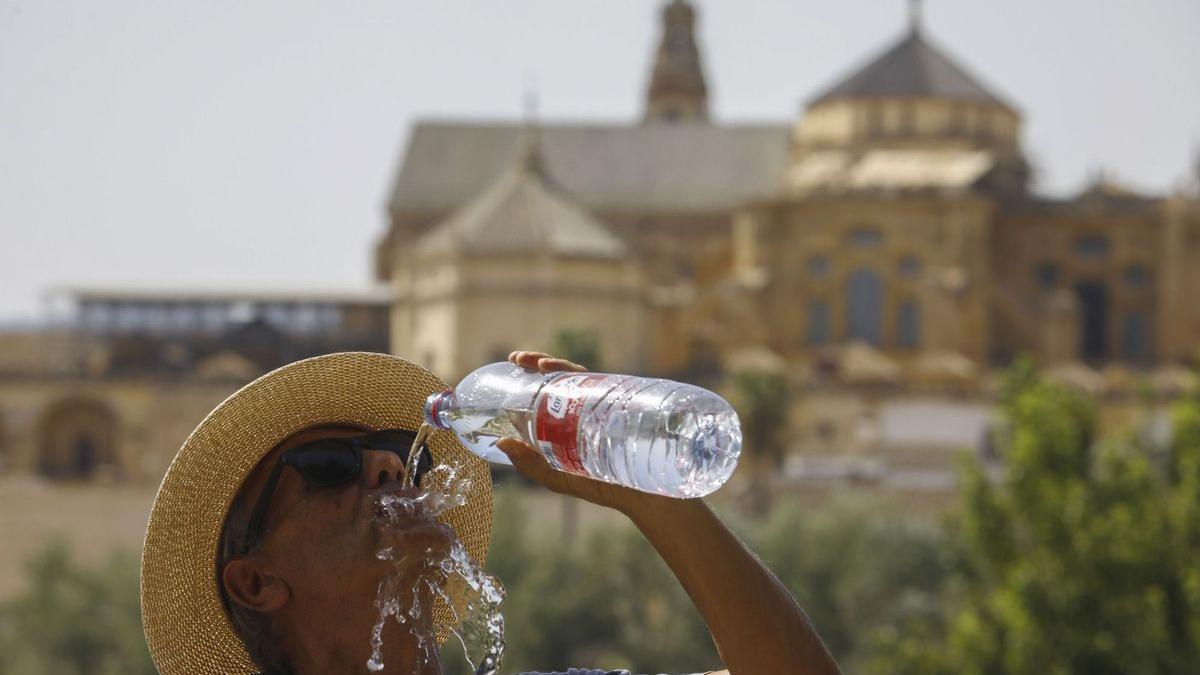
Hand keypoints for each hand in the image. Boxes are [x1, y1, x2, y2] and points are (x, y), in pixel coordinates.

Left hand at [496, 351, 665, 513]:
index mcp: (570, 417)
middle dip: (540, 361)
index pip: (549, 386)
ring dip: (558, 364)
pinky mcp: (624, 405)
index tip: (515, 361)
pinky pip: (607, 385)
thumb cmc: (601, 485)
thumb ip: (529, 463)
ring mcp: (606, 403)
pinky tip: (572, 375)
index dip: (532, 370)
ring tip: (539, 365)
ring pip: (581, 374)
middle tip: (519, 359)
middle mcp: (587, 404)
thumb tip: (499, 443)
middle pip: (562, 374)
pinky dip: (588, 376)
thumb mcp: (557, 476)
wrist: (643, 495)